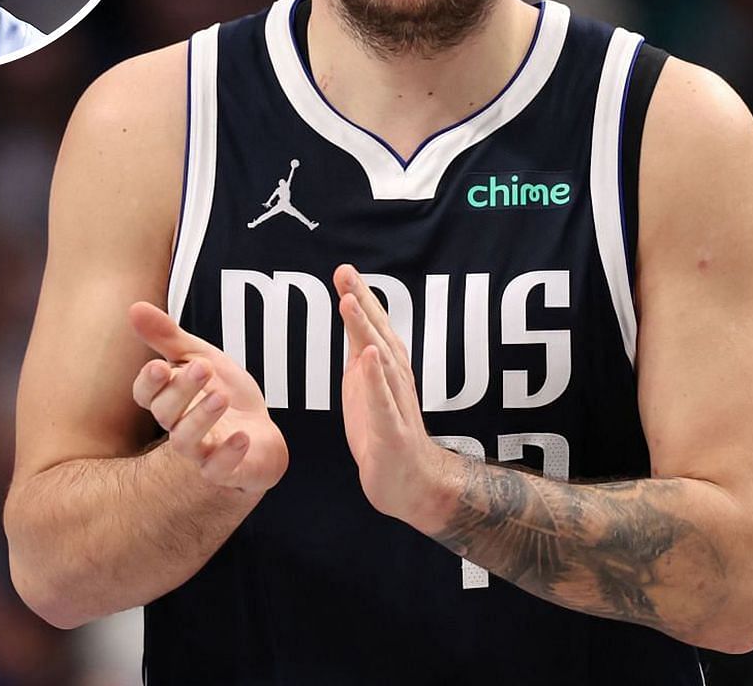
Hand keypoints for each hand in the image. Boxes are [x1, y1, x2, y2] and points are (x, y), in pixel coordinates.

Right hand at [129, 301, 287, 496]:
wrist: (261, 434)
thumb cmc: (224, 394)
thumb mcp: (200, 358)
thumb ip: (168, 337)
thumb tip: (134, 306)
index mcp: (169, 400)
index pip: (145, 395)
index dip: (149, 382)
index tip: (160, 365)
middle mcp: (179, 427)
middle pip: (166, 414)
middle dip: (181, 390)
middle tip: (204, 367)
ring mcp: (201, 452)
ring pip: (186, 442)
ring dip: (201, 418)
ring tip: (221, 396)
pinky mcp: (227, 471)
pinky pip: (218, 470)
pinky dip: (228, 454)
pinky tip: (242, 436)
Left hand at [335, 264, 459, 525]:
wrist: (408, 483)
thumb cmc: (384, 432)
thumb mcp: (364, 386)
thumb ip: (360, 353)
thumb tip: (351, 321)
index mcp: (385, 369)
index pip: (372, 327)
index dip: (359, 297)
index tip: (344, 269)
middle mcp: (394, 380)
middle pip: (378, 334)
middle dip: (362, 301)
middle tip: (346, 272)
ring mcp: (395, 404)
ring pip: (381, 361)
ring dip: (366, 331)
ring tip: (349, 302)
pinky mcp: (391, 432)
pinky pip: (383, 403)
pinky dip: (376, 379)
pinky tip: (368, 358)